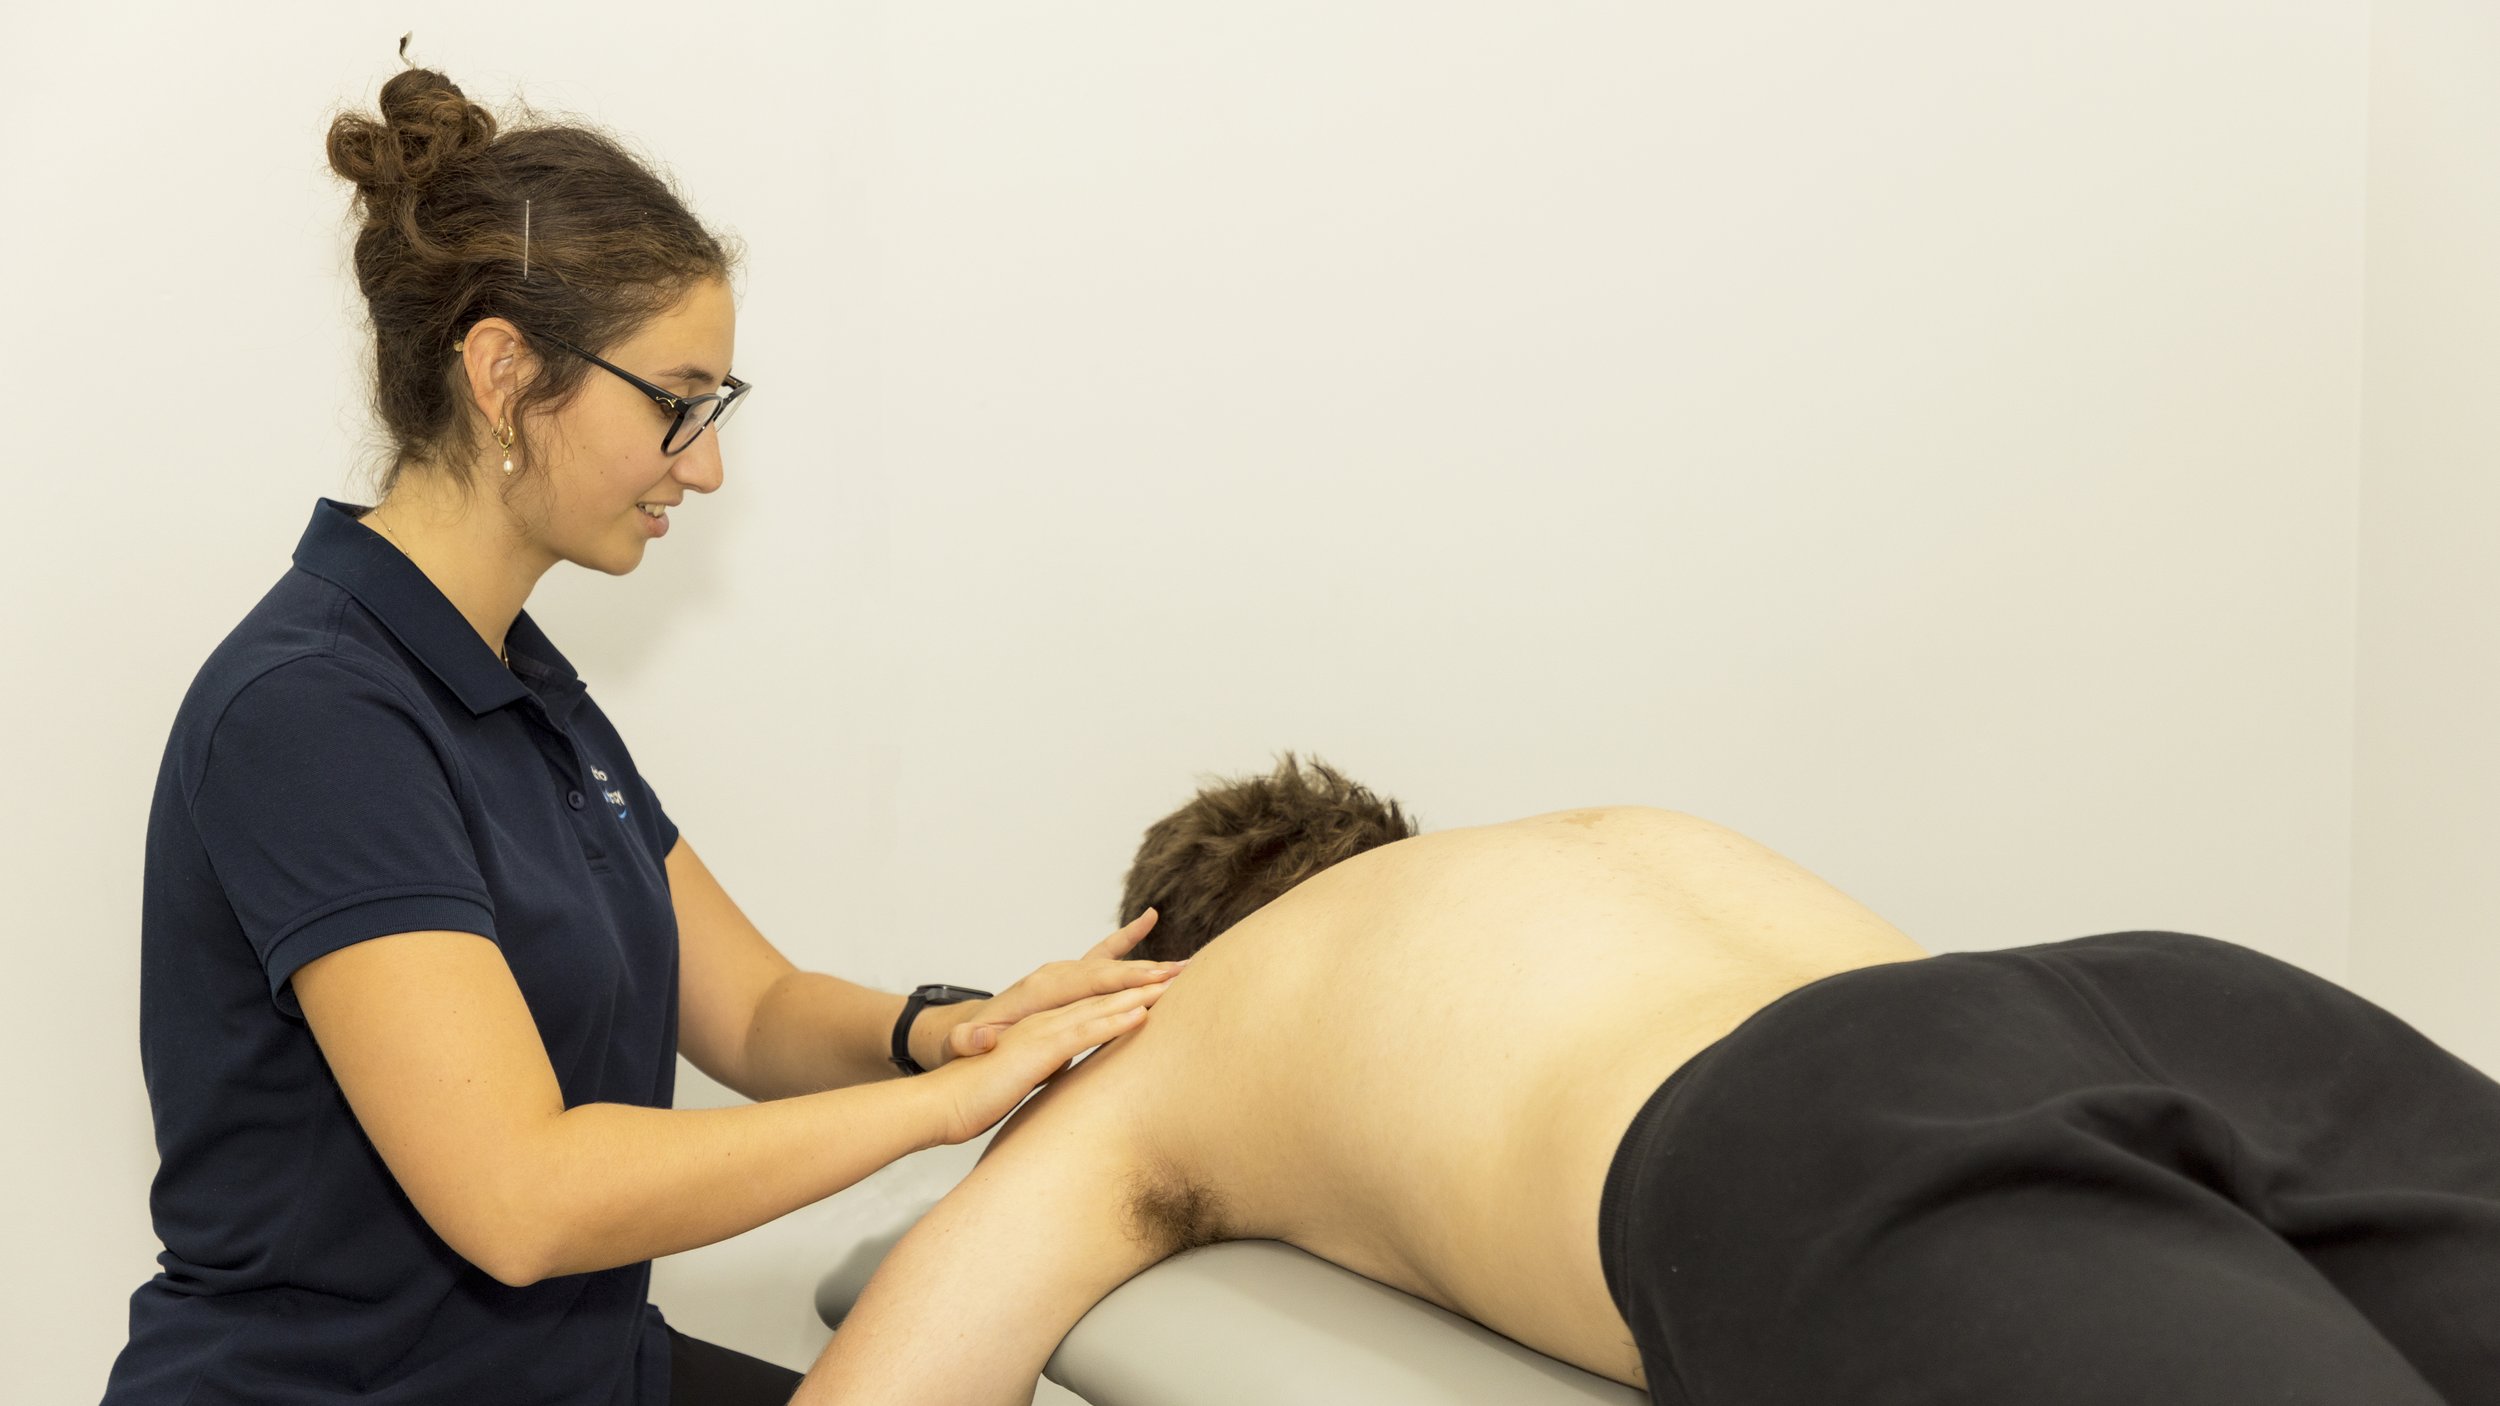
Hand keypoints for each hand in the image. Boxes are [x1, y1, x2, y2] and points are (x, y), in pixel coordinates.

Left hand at [919, 910, 1183, 1068]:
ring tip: (1186, 963)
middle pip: (1106, 970)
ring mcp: (1064, 973)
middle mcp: (1054, 974)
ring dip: (1148, 964)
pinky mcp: (1071, 977)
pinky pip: (1104, 954)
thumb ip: (969, 1041)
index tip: (1152, 987)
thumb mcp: (962, 1045)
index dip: (1119, 985)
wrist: (966, 1033)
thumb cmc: (969, 1044)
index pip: (1086, 984)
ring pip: (1112, 964)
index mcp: (1036, 991)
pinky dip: (1128, 938)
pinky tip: (1150, 918)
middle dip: (1144, 972)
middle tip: (1183, 972)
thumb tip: (978, 1038)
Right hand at [924, 979, 1170, 1143]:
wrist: (940, 1102)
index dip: (1128, 989)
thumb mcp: (1026, 1075)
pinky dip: (1114, 1021)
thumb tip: (1074, 1070)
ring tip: (1175, 983)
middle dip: (1144, 980)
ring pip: (1100, 1004)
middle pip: (1103, 993)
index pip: (1095, 1000)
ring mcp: (1043, 1029)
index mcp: (1045, 1024)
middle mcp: (1046, 1017)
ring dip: (1139, 993)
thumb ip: (1050, 1065)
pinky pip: (1084, 1031)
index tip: (1163, 982)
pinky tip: (1142, 1015)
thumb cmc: (978, 1094)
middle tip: (1183, 969)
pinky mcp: (1038, 1048)